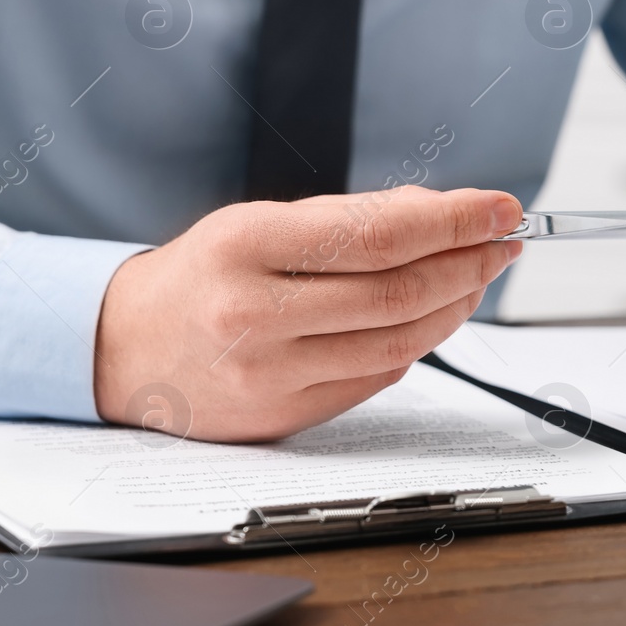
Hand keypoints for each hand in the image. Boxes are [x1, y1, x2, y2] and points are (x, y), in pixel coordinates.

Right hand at [94, 186, 522, 442]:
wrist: (123, 348)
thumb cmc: (203, 275)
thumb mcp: (260, 221)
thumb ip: (353, 218)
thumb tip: (446, 214)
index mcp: (245, 245)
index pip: (380, 233)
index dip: (455, 221)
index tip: (500, 208)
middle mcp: (254, 313)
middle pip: (400, 291)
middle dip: (470, 262)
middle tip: (502, 242)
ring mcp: (269, 374)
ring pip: (402, 341)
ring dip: (457, 305)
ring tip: (477, 275)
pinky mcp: (284, 417)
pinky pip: (380, 377)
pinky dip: (419, 343)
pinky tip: (433, 316)